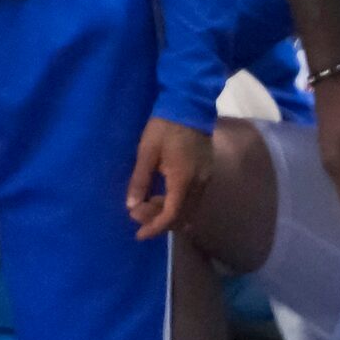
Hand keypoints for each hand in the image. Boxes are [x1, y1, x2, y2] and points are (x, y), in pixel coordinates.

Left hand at [125, 117, 212, 240]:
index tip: (139, 235)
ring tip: (147, 205)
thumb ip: (139, 181)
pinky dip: (178, 205)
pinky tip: (163, 198)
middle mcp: (199, 182)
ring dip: (168, 214)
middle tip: (137, 214)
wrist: (190, 104)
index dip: (155, 227)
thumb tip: (132, 206)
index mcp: (183, 178)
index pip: (171, 214)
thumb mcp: (146, 153)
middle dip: (159, 222)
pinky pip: (194, 199)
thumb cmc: (165, 127)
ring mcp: (207, 178)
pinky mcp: (208, 173)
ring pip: (189, 209)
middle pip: (181, 216)